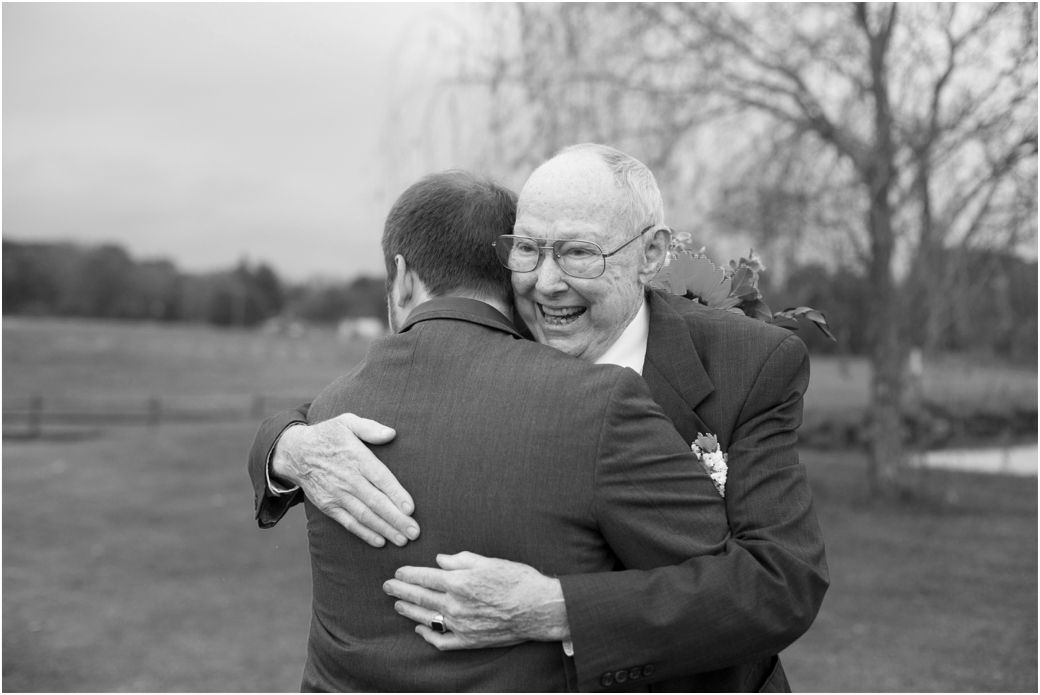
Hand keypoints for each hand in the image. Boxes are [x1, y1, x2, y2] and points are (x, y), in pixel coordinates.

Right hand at [271, 413, 417, 546]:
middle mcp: (347, 479)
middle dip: (396, 519)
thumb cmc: (328, 435)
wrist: (295, 452)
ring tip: (403, 540)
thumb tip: (391, 433)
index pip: (380, 478)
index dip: (396, 494)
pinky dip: (364, 533)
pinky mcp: (328, 506)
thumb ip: (370, 428)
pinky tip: (380, 541)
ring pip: (364, 515)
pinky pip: (348, 522)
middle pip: (375, 502)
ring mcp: (337, 495)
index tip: (411, 508)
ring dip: (384, 529)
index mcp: (356, 457)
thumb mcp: (347, 422)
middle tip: (414, 532)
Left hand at [383, 551, 569, 649]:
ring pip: (427, 618)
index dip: (408, 574)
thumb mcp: (489, 561)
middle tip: (387, 587)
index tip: (398, 572)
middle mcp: (456, 605)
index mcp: (459, 582)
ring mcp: (461, 625)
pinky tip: (420, 629)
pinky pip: (442, 641)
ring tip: (398, 604)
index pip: (425, 577)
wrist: (539, 608)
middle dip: (400, 590)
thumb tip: (440, 560)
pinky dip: (428, 635)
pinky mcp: (469, 641)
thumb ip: (461, 560)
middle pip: (420, 596)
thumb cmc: (517, 580)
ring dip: (409, 610)